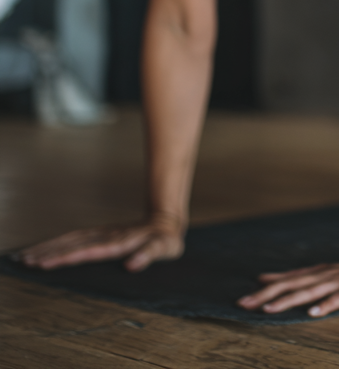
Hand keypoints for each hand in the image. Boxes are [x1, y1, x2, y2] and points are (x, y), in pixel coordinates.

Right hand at [16, 215, 184, 271]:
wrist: (167, 221)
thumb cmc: (166, 240)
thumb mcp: (165, 248)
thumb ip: (149, 255)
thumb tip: (132, 265)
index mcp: (118, 244)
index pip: (87, 252)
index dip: (65, 258)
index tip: (44, 263)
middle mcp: (106, 237)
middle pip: (72, 244)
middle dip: (48, 252)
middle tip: (24, 261)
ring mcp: (103, 234)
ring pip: (71, 239)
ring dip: (49, 246)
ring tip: (26, 254)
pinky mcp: (101, 234)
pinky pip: (75, 237)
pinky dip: (58, 243)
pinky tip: (46, 247)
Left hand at [237, 256, 338, 315]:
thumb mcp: (320, 273)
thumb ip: (295, 277)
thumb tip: (264, 278)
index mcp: (315, 273)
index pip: (287, 281)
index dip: (265, 289)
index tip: (243, 300)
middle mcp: (323, 276)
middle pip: (293, 285)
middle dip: (268, 294)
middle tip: (246, 304)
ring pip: (310, 292)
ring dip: (290, 300)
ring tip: (271, 309)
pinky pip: (338, 299)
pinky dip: (326, 305)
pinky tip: (314, 313)